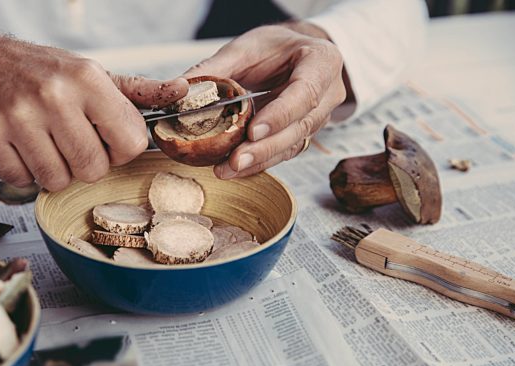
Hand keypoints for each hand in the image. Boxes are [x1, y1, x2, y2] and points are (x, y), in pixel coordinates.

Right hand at [0, 31, 187, 190]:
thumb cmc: (40, 72)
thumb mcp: (92, 74)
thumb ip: (138, 91)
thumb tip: (181, 91)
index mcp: (88, 80)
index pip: (130, 143)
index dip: (120, 151)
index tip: (105, 142)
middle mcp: (54, 96)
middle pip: (93, 169)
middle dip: (84, 164)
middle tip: (69, 143)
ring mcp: (18, 117)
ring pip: (57, 180)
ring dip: (53, 170)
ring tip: (43, 143)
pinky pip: (23, 181)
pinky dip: (23, 172)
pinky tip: (19, 146)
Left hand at [184, 23, 345, 178]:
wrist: (294, 55)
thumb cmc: (275, 47)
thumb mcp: (248, 46)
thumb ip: (220, 67)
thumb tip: (185, 89)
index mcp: (323, 62)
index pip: (304, 93)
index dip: (279, 115)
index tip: (253, 131)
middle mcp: (328, 93)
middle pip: (299, 127)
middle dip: (265, 148)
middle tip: (235, 161)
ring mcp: (319, 118)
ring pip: (292, 145)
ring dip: (260, 161)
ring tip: (227, 170)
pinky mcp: (303, 134)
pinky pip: (283, 153)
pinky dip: (259, 163)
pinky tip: (233, 170)